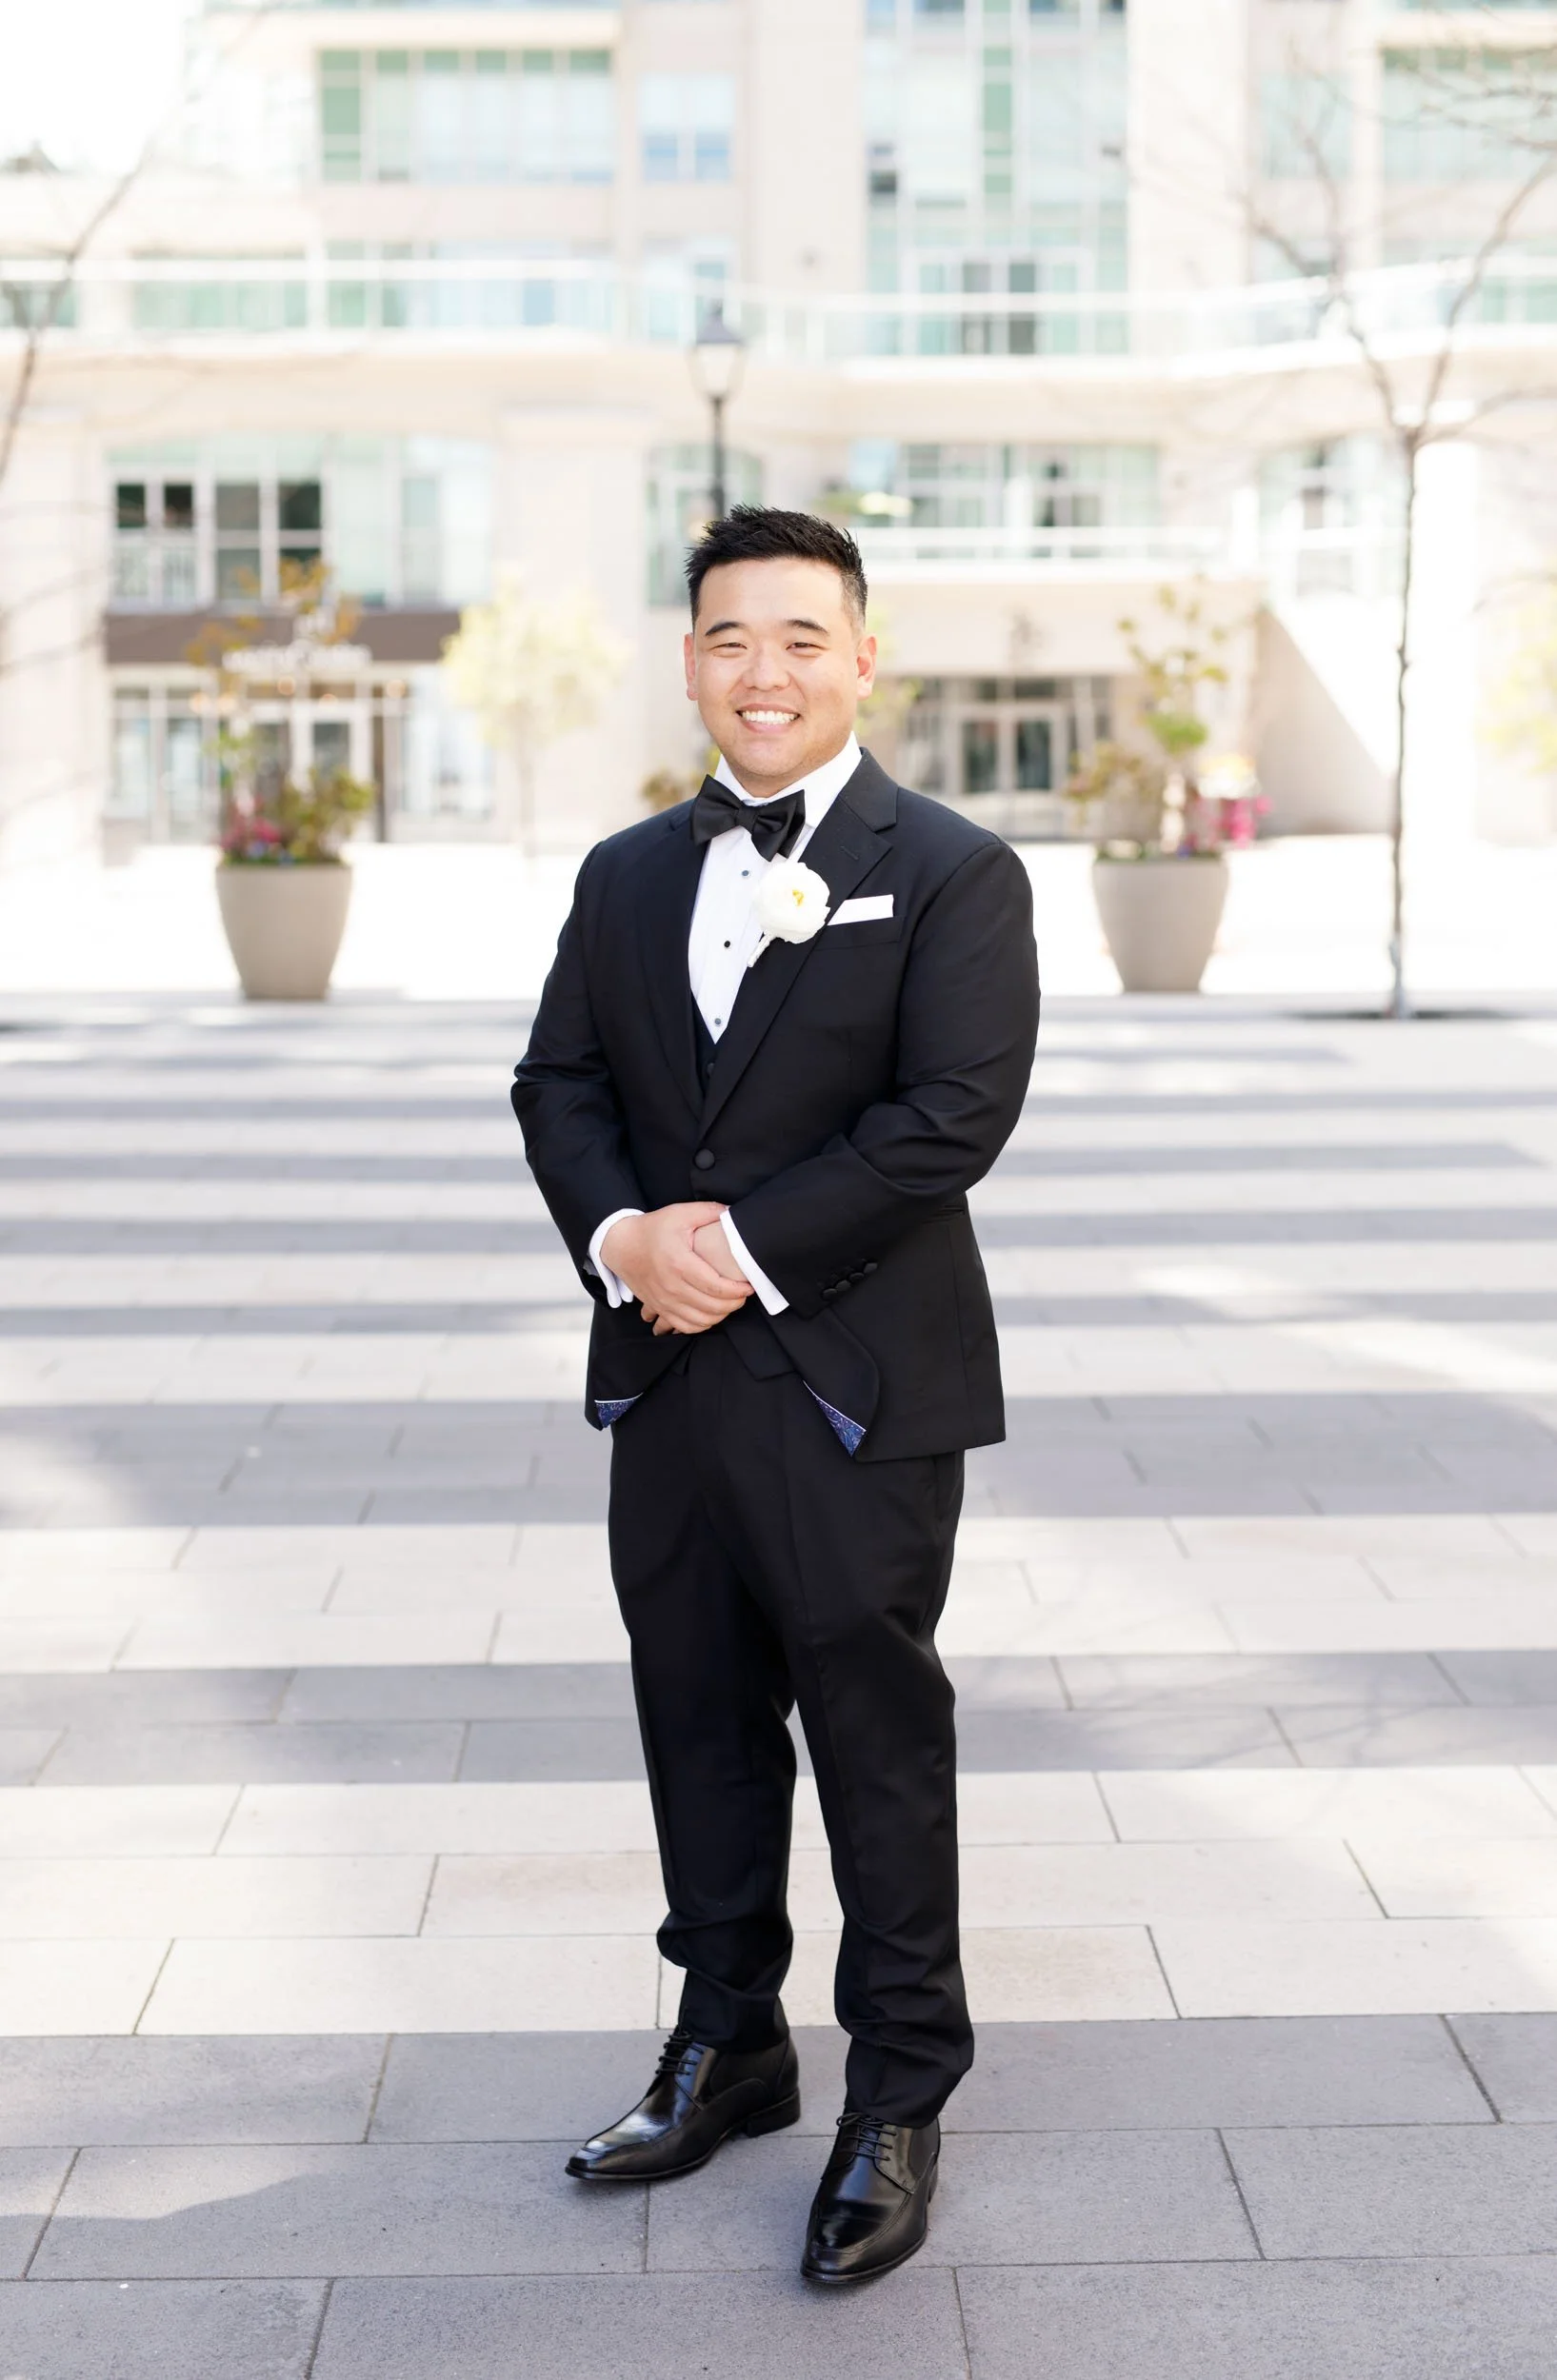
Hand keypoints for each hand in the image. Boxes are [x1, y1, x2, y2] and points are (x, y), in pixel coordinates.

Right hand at [601, 1204, 752, 1336]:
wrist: (621, 1245)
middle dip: (734, 1303)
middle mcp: (671, 1286)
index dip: (738, 1290)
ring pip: (701, 1320)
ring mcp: (663, 1300)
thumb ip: (709, 1211)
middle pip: (712, 1306)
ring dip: (721, 1315)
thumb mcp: (679, 1213)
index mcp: (679, 1262)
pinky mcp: (659, 1308)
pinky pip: (685, 1327)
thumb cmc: (653, 1229)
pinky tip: (711, 1314)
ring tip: (730, 1303)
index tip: (749, 1285)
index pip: (716, 1286)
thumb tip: (733, 1213)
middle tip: (744, 1294)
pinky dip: (702, 1325)